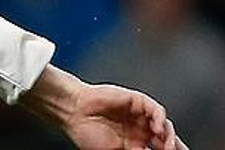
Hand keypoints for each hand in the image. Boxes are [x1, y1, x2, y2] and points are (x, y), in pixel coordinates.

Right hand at [62, 83, 185, 149]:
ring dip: (169, 136)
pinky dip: (161, 119)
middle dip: (174, 147)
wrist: (73, 112)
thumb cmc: (87, 134)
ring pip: (164, 125)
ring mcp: (139, 116)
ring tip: (167, 146)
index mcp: (134, 144)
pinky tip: (157, 129)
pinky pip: (157, 110)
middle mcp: (140, 130)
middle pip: (165, 139)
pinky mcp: (137, 102)